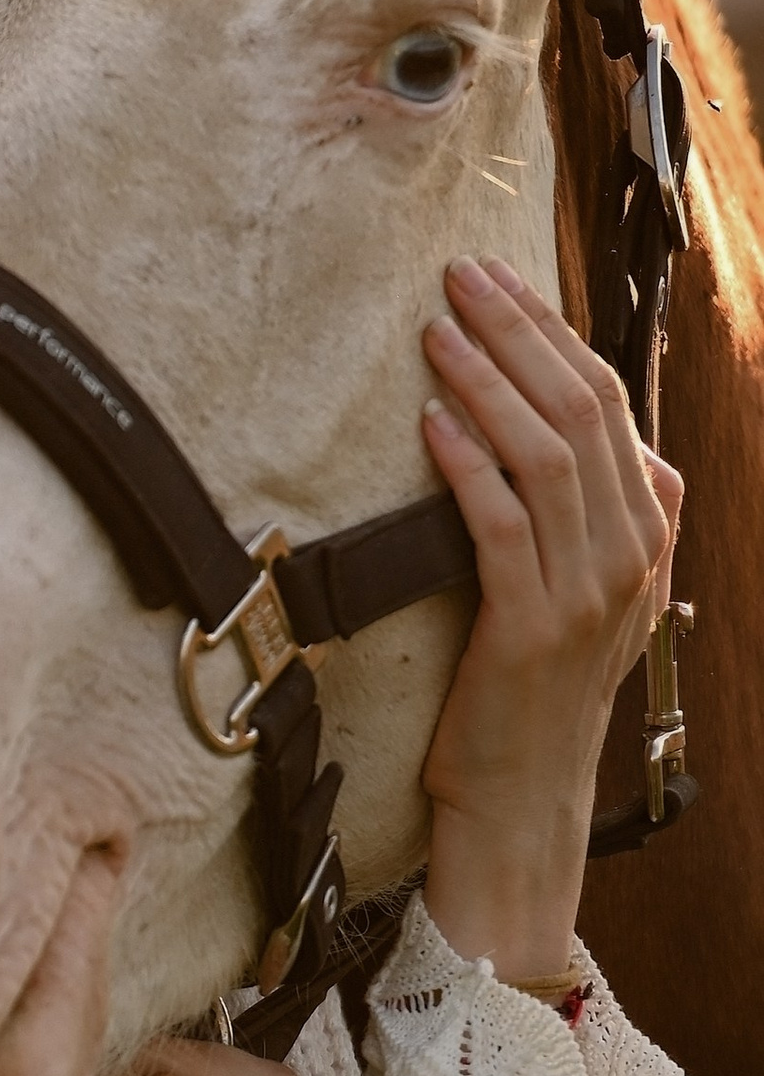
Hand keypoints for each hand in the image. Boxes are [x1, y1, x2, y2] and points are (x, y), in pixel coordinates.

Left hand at [418, 255, 678, 983]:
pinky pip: (501, 522)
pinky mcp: (533, 625)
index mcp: (645, 533)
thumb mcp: (590, 601)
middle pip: (582, 413)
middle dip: (521, 333)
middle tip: (463, 275)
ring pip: (547, 455)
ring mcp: (588, 590)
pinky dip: (467, 463)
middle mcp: (630, 553)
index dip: (555, 335)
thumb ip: (612, 524)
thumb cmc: (531, 695)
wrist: (522, 800)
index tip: (501, 282)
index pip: (608, 406)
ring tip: (438, 331)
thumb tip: (633, 452)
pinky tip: (430, 421)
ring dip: (489, 381)